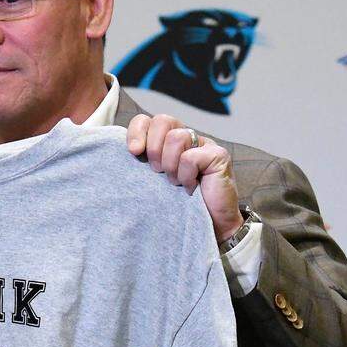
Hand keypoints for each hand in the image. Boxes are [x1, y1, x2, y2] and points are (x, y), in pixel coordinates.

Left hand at [127, 114, 244, 242]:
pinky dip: (186, 175)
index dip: (137, 131)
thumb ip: (142, 164)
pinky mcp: (219, 155)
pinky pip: (191, 157)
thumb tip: (128, 151)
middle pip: (162, 120)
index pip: (147, 120)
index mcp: (167, 141)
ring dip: (171, 165)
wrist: (210, 226)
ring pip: (176, 137)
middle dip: (154, 148)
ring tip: (175, 182)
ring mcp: (204, 144)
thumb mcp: (153, 182)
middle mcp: (187, 138)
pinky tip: (191, 187)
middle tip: (157, 172)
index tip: (134, 152)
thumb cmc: (179, 205)